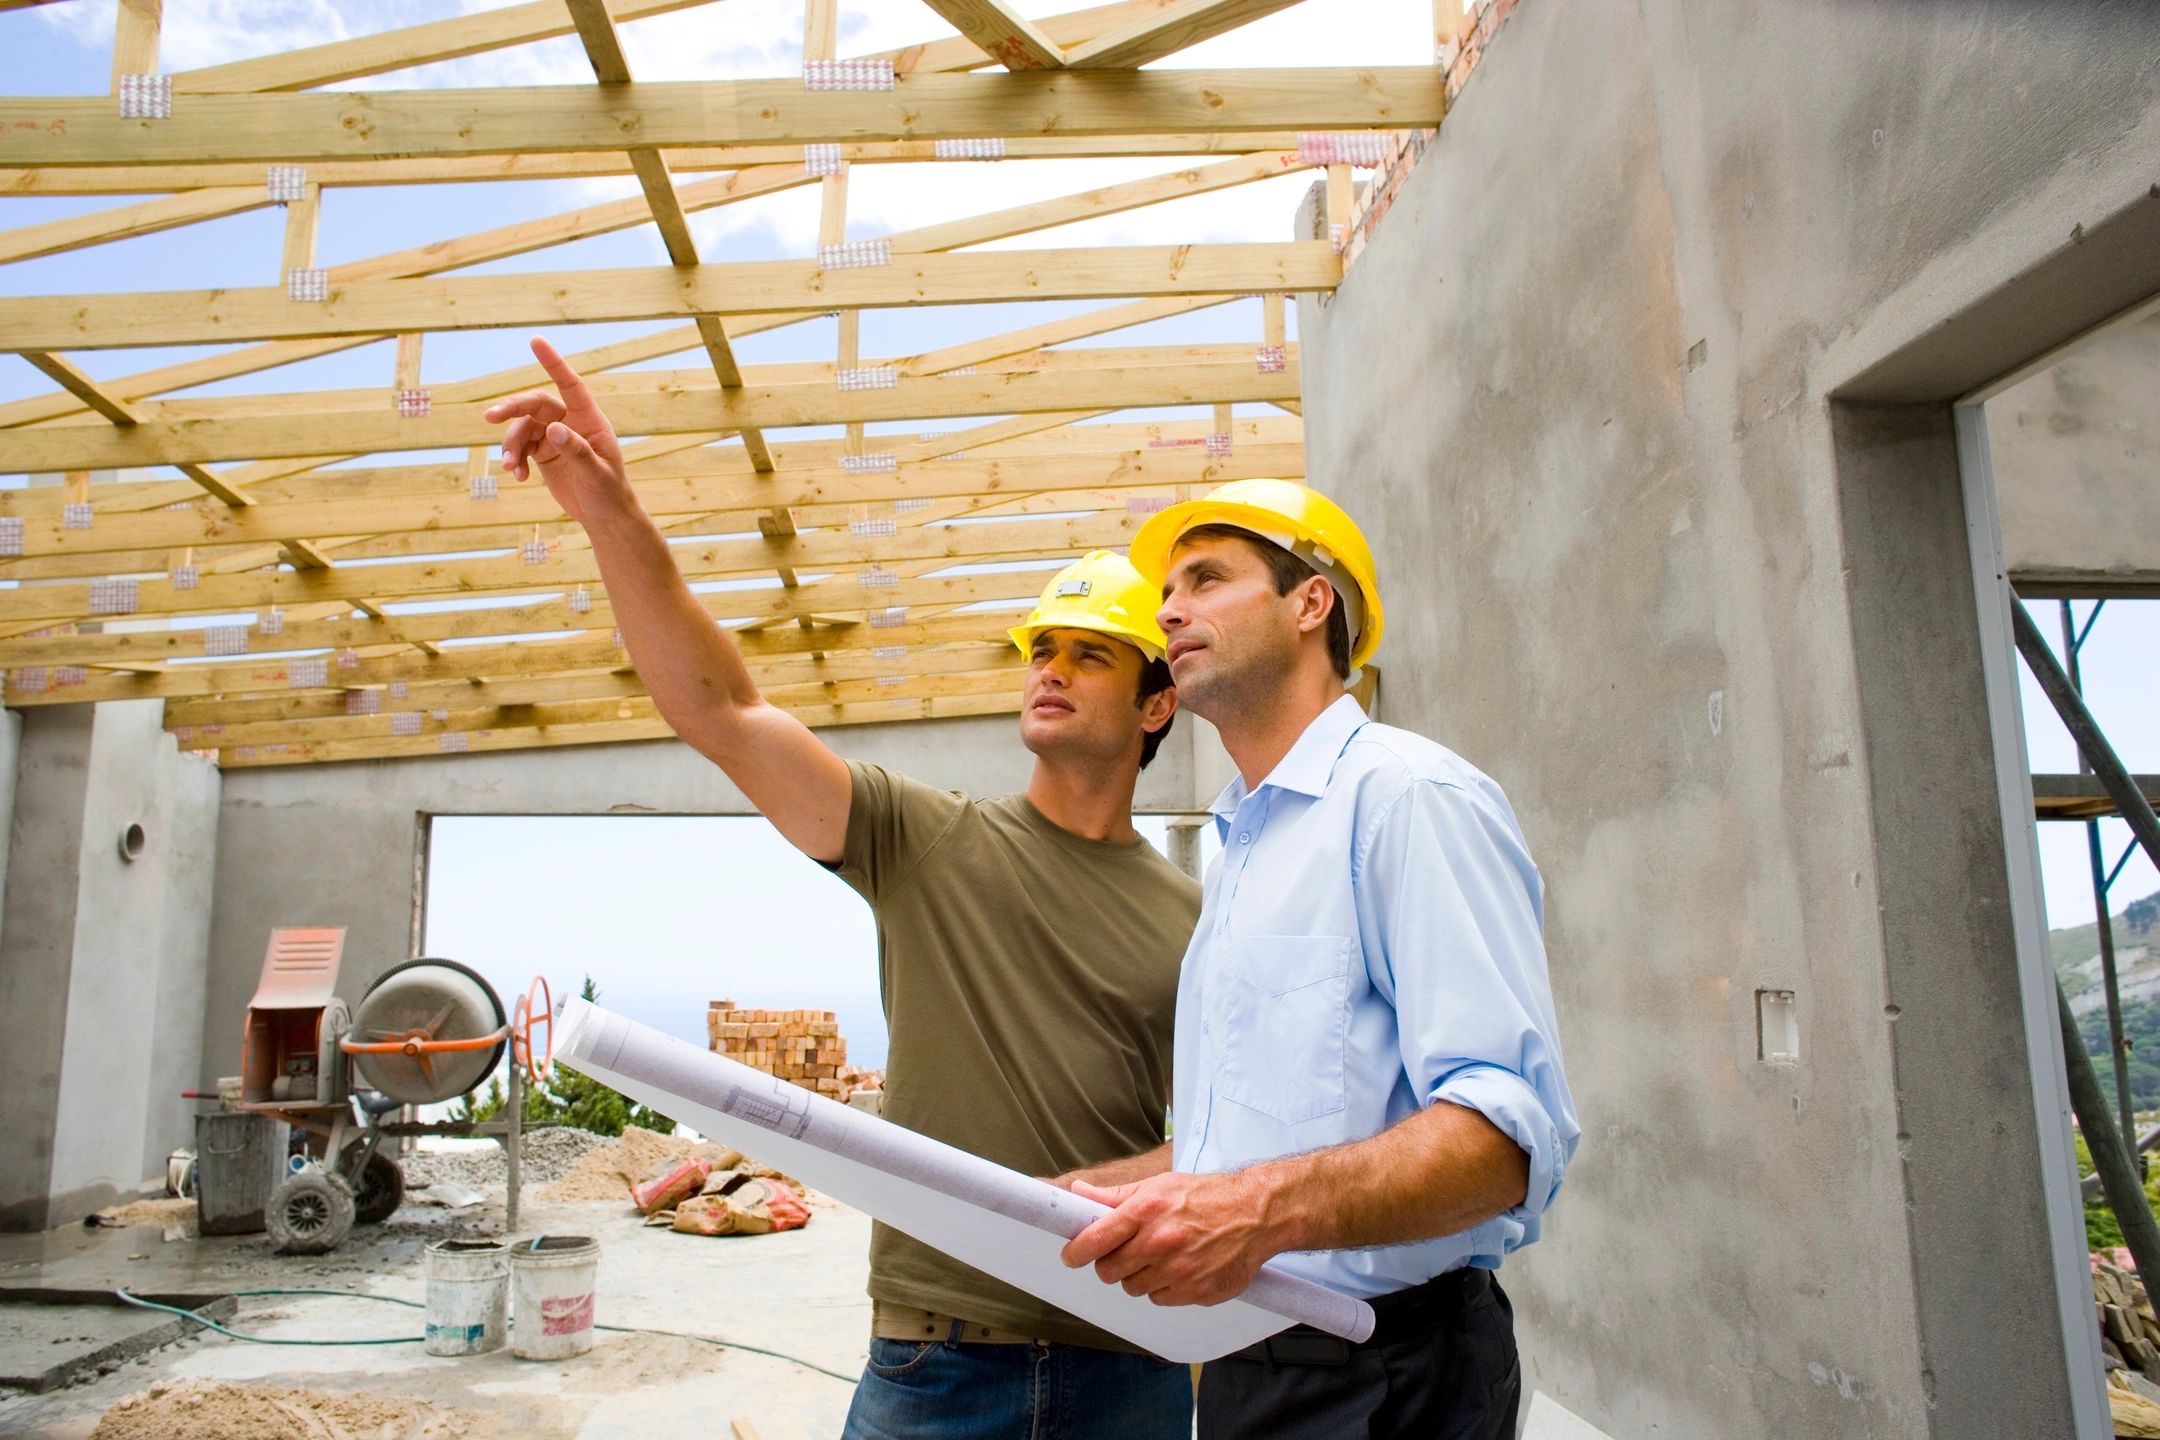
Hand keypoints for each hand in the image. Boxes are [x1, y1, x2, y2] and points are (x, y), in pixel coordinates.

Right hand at [482, 336, 628, 524]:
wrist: (605, 515)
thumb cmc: (609, 492)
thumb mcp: (597, 474)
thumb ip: (577, 451)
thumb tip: (552, 429)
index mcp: (589, 420)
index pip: (570, 385)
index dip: (553, 363)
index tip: (535, 341)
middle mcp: (570, 422)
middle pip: (535, 404)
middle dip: (512, 408)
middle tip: (489, 415)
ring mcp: (554, 436)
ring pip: (522, 428)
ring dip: (511, 445)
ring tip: (510, 467)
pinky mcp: (543, 452)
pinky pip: (521, 447)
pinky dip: (515, 460)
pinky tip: (518, 476)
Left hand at [1058, 1171, 1278, 1307]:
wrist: (1255, 1214)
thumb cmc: (1205, 1196)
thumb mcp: (1158, 1186)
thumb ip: (1114, 1196)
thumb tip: (1077, 1193)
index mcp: (1146, 1210)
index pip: (1095, 1239)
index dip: (1076, 1252)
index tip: (1070, 1256)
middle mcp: (1160, 1241)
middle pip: (1109, 1271)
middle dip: (1111, 1264)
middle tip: (1126, 1253)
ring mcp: (1179, 1270)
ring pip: (1134, 1288)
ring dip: (1139, 1276)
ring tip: (1160, 1257)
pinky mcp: (1197, 1292)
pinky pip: (1160, 1299)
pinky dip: (1163, 1288)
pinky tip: (1179, 1269)